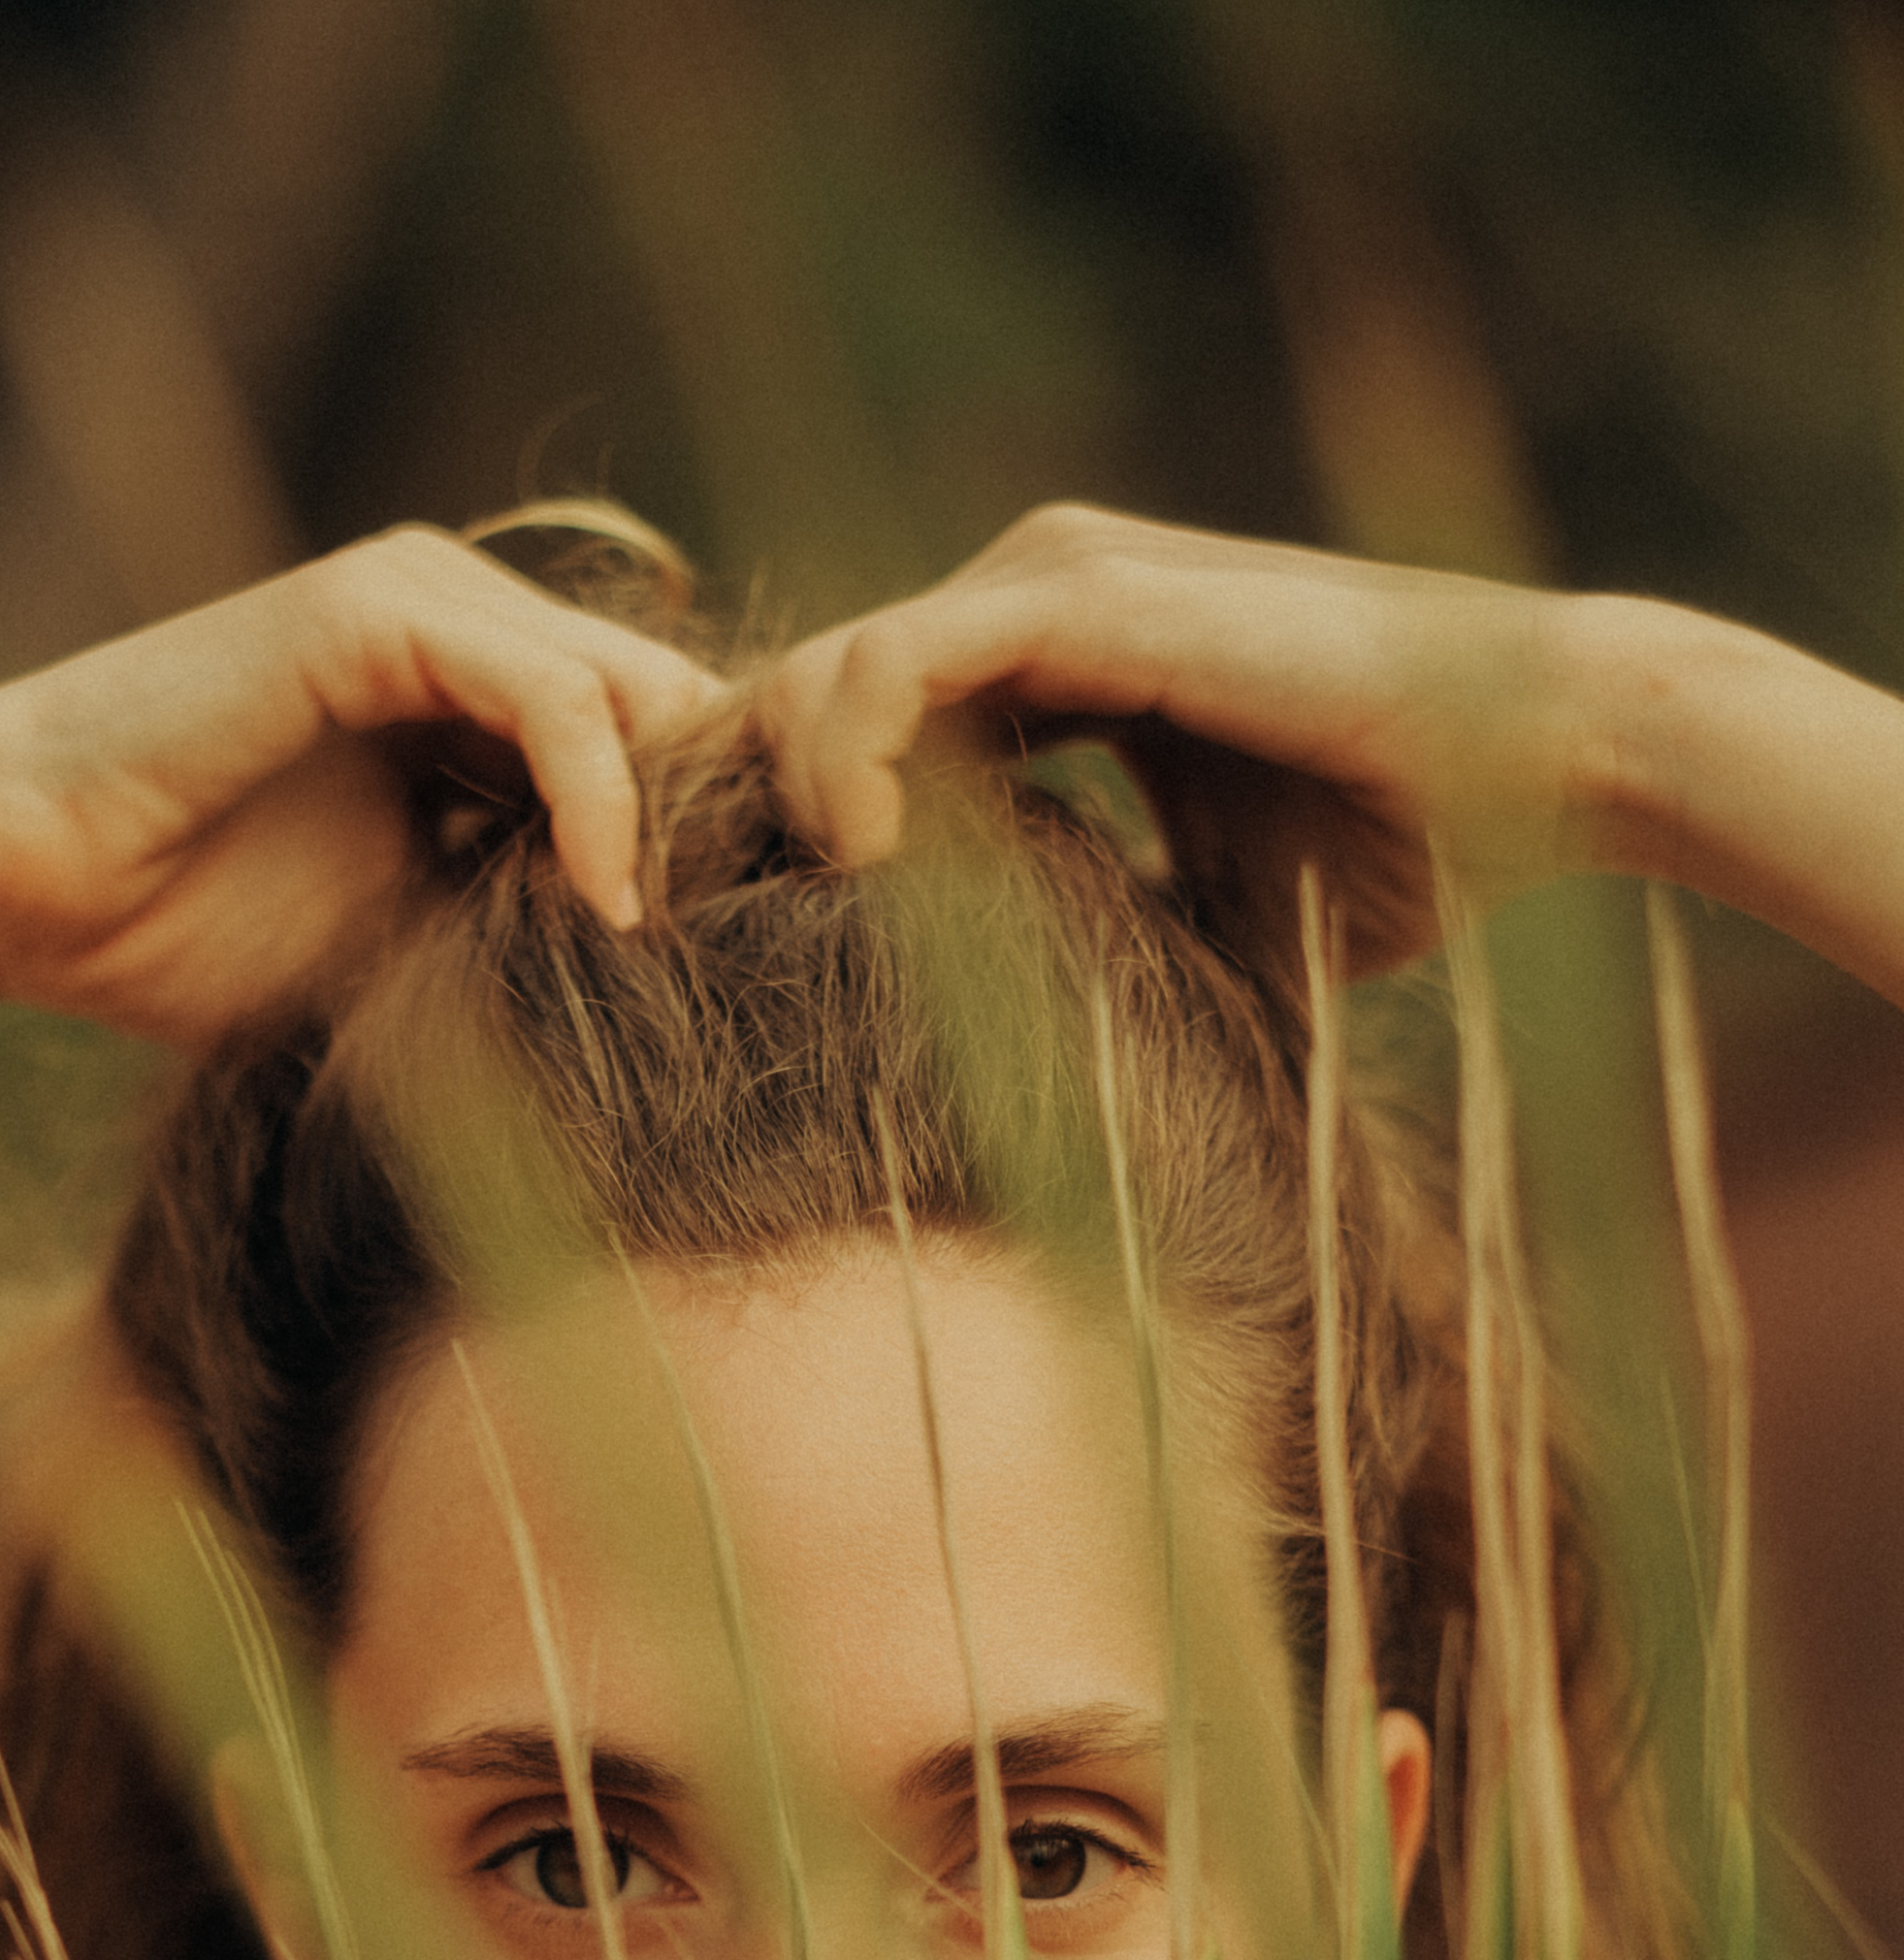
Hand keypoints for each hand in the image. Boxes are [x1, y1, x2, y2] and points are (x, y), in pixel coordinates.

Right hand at [0, 527, 723, 1043]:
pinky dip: (602, 799)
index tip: (758, 966)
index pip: (656, 746)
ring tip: (667, 946)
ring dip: (677, 824)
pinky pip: (553, 697)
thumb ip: (526, 931)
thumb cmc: (184, 938)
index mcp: (469, 700)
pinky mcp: (377, 612)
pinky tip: (606, 902)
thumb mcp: (409, 949)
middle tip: (753, 952)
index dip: (721, 847)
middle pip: (673, 709)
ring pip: (633, 695)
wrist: (23, 888)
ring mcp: (420, 604)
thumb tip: (683, 997)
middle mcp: (459, 630)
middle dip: (727, 828)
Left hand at [761, 503, 1606, 975]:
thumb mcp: (1197, 919)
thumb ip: (1096, 942)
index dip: (796, 828)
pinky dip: (846, 761)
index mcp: (1056, 659)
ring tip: (816, 913)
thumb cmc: (1393, 848)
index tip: (766, 946)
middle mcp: (1037, 594)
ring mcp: (1055, 578)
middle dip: (753, 812)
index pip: (864, 720)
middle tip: (747, 937)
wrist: (1529, 764)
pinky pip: (893, 665)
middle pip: (815, 687)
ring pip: (829, 667)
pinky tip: (864, 863)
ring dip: (787, 796)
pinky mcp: (1079, 595)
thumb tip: (1017, 1064)